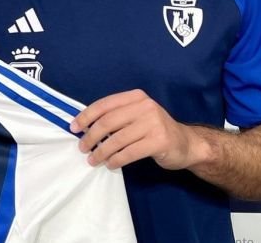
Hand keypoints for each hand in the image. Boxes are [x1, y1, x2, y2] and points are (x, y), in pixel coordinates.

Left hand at [71, 89, 205, 170]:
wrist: (186, 144)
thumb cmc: (155, 130)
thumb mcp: (137, 116)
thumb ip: (117, 117)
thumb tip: (85, 126)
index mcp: (136, 97)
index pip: (105, 104)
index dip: (86, 116)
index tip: (74, 128)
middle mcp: (145, 106)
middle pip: (108, 122)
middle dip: (91, 136)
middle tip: (83, 148)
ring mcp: (154, 123)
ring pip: (117, 139)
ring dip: (101, 152)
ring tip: (93, 159)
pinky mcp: (159, 141)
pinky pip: (129, 152)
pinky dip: (116, 160)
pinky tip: (111, 164)